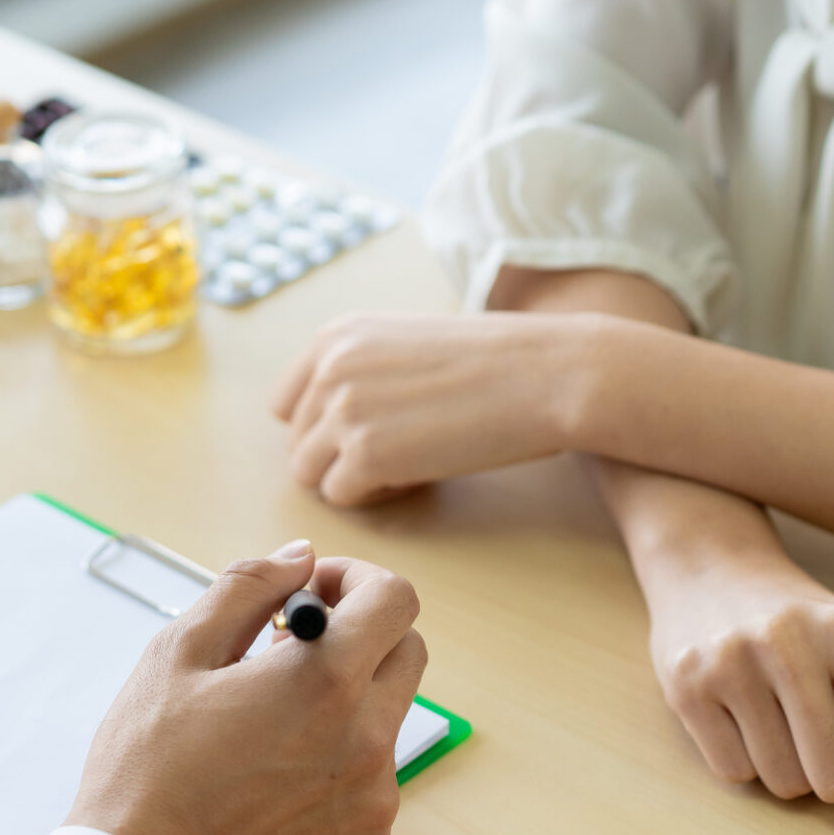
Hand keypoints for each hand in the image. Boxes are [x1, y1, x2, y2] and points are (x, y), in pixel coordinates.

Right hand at [67, 541, 427, 834]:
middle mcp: (367, 740)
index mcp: (324, 681)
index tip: (312, 597)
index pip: (396, 600)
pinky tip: (271, 787)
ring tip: (267, 729)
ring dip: (344, 707)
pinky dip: (337, 770)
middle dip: (360, 637)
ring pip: (386, 723)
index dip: (356, 582)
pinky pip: (372, 786)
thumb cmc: (145, 773)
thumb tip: (301, 560)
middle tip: (289, 654)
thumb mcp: (176, 655)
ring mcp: (374, 801)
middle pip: (406, 655)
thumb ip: (247, 589)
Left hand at [270, 311, 599, 505]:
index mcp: (336, 337)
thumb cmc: (494, 362)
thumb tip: (333, 421)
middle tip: (398, 454)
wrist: (547, 374)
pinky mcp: (365, 455)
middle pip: (299, 443)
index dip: (322, 428)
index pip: (286, 403)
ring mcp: (343, 412)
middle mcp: (329, 369)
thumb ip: (361, 371)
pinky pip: (342, 496)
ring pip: (310, 475)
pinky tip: (417, 478)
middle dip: (341, 457)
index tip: (366, 435)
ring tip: (406, 467)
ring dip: (354, 480)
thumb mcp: (407, 343)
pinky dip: (376, 497)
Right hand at [646, 544, 833, 834]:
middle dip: (833, 773)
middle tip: (813, 723)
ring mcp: (732, 664)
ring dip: (786, 767)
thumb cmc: (800, 622)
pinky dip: (743, 759)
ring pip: (783, 786)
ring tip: (771, 710)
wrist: (708, 562)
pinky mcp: (686, 687)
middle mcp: (791, 645)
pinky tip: (736, 712)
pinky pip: (734, 776)